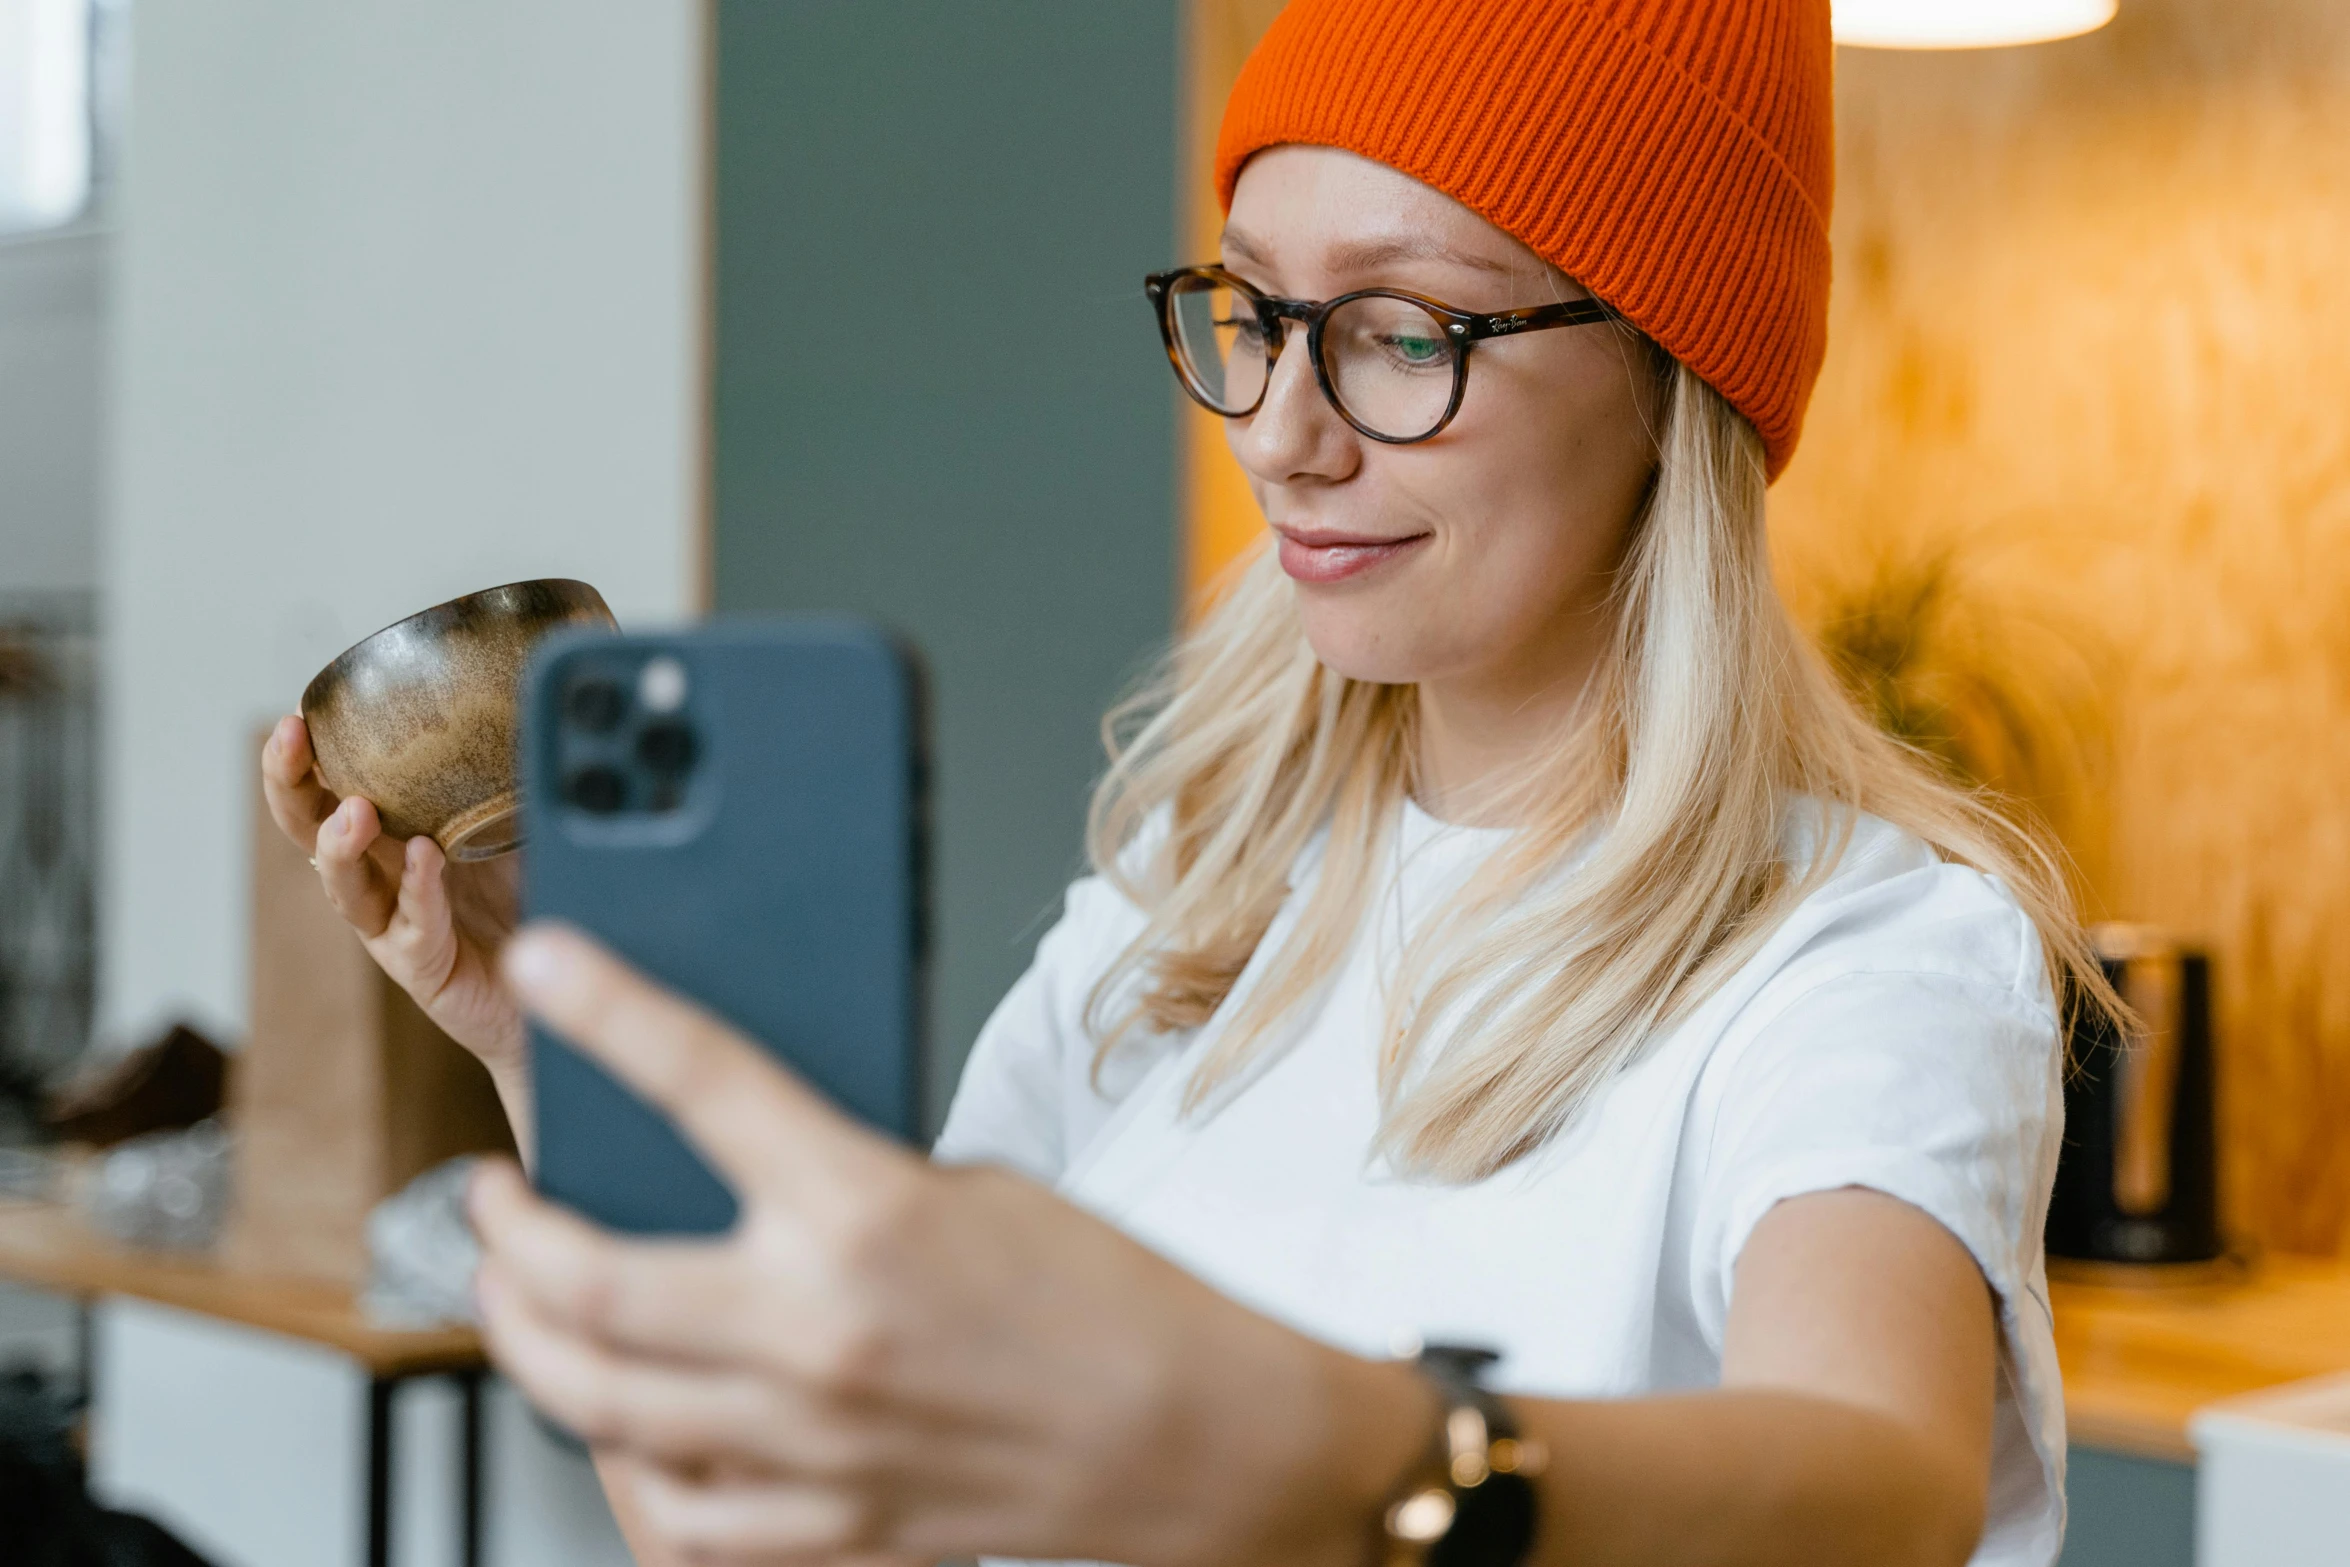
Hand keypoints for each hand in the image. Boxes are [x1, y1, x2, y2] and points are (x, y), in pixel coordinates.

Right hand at [259, 716, 523, 1078]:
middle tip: (291, 737)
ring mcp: (395, 926)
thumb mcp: (515, 821)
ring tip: (354, 809)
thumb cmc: (526, 900)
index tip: (298, 712)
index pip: (330, 790)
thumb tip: (524, 700)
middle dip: (292, 783)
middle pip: (312, 829)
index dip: (306, 755)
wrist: (551, 989)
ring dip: (341, 843)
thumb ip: (505, 771)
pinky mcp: (426, 967)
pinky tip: (426, 858)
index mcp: (392, 836)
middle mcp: (381, 879)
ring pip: (346, 885)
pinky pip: (413, 927)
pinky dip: (418, 890)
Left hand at [468, 924, 1428, 1566]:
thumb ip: (841, 1179)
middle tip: (492, 1194)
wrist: (1202, 1438)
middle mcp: (821, 1331)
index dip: (607, 1008)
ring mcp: (813, 1445)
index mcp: (871, 1211)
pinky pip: (673, 1515)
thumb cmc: (1110, 1298)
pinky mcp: (828, 1528)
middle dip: (506, 1230)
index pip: (700, 1082)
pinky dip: (622, 1464)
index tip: (552, 960)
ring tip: (517, 1295)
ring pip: (598, 1402)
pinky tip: (616, 1423)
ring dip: (528, 1340)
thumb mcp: (975, 1186)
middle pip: (589, 1280)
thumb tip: (737, 1169)